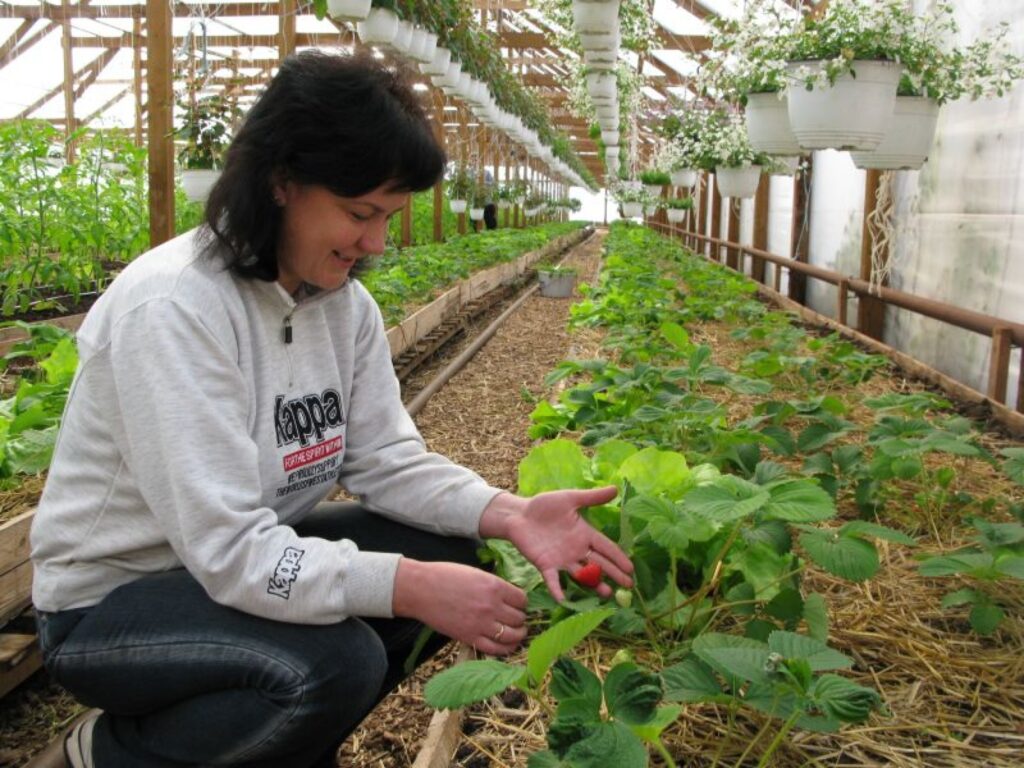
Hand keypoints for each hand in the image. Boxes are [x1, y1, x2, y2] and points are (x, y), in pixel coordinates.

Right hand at [392, 559, 526, 655]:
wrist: (421, 589)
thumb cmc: (445, 576)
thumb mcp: (476, 573)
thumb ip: (494, 585)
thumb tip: (509, 597)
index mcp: (494, 586)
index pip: (522, 600)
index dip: (522, 603)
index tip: (518, 604)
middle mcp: (492, 606)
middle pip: (519, 618)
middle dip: (520, 619)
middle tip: (517, 618)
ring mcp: (481, 624)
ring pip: (513, 636)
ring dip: (518, 635)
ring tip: (517, 633)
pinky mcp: (470, 638)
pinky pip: (496, 649)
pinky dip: (505, 649)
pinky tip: (507, 645)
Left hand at [484, 486, 633, 601]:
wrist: (519, 514)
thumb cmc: (544, 505)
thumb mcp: (570, 498)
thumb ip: (592, 497)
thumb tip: (615, 488)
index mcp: (584, 534)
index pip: (606, 547)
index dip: (619, 557)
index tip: (631, 568)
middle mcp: (576, 550)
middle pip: (599, 564)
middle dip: (614, 574)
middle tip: (628, 586)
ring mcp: (562, 559)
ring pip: (581, 575)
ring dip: (593, 584)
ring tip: (606, 593)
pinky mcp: (545, 565)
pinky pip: (553, 579)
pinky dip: (557, 589)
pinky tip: (562, 599)